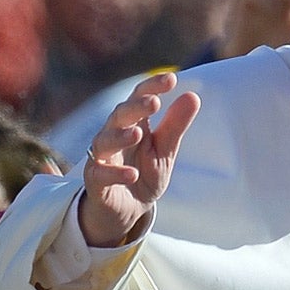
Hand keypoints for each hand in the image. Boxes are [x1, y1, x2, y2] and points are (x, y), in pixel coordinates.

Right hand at [77, 71, 200, 248]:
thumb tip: (193, 96)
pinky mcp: (95, 181)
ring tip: (138, 134)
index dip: (152, 86)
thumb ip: (175, 126)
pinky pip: (100, 174)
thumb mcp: (165, 151)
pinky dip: (115, 173)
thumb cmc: (144, 174)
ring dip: (120, 136)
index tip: (171, 79)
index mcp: (132, 123)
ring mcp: (102, 157)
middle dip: (135, 107)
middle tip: (154, 102)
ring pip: (104, 141)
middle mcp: (113, 135)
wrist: (128, 210)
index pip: (139, 98)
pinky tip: (132, 174)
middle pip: (120, 115)